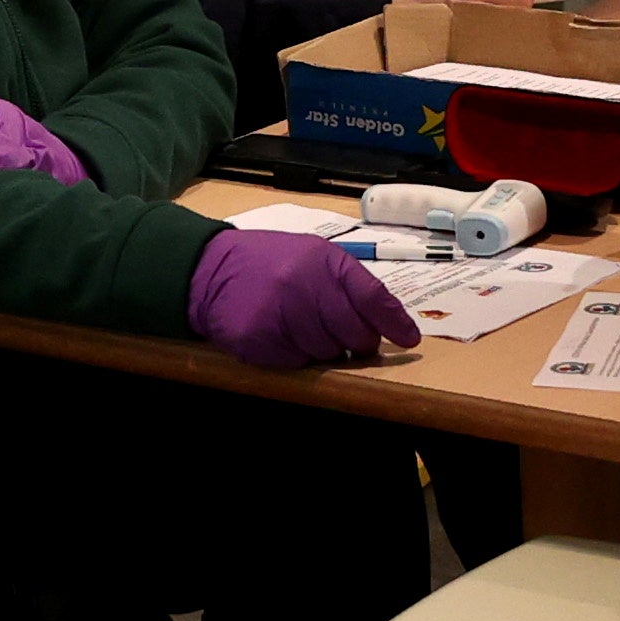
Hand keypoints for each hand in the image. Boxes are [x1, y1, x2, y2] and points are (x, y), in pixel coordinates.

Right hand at [185, 223, 416, 366]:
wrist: (211, 269)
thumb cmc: (271, 263)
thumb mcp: (313, 257)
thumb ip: (349, 283)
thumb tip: (392, 321)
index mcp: (325, 261)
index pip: (373, 297)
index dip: (395, 323)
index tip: (409, 340)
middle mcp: (305, 285)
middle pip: (356, 334)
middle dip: (357, 342)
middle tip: (345, 338)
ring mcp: (281, 314)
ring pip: (328, 354)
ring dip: (324, 350)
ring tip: (303, 328)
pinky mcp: (259, 340)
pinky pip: (297, 363)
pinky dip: (295, 356)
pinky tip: (281, 336)